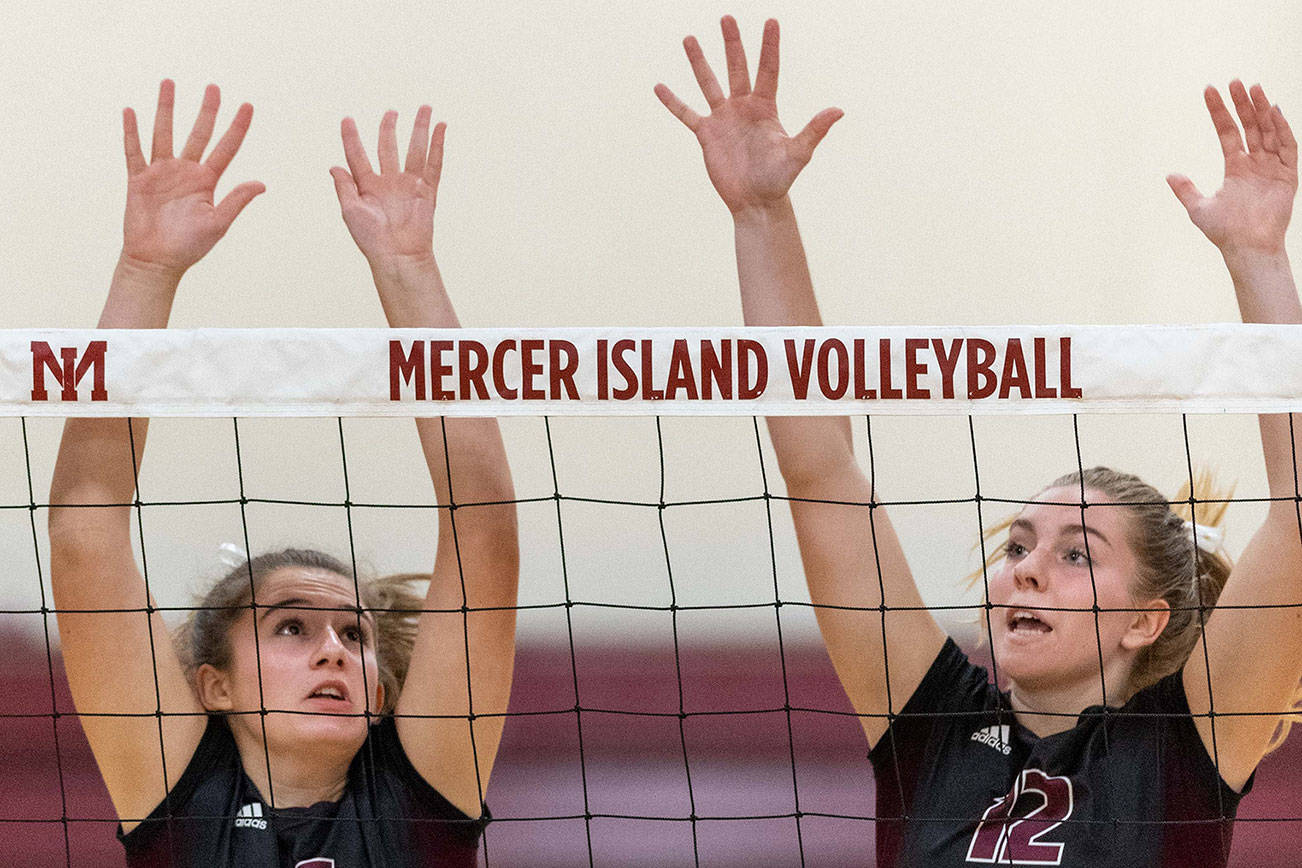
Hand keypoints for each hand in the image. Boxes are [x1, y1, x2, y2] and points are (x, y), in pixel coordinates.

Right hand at [121, 80, 263, 275]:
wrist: (157, 260)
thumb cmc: (189, 246)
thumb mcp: (218, 223)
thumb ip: (236, 201)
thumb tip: (261, 184)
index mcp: (207, 181)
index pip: (226, 148)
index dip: (237, 127)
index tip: (248, 105)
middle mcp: (185, 171)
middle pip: (198, 133)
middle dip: (206, 110)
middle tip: (214, 87)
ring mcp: (161, 173)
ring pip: (164, 133)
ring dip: (166, 109)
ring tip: (169, 83)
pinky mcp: (138, 179)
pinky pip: (134, 151)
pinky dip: (131, 132)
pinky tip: (131, 112)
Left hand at [331, 107, 443, 265]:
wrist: (397, 255)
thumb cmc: (371, 239)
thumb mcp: (350, 211)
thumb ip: (344, 187)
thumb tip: (334, 166)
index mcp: (367, 186)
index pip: (357, 155)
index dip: (351, 138)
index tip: (347, 119)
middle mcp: (389, 182)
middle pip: (388, 147)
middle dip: (389, 128)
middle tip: (391, 112)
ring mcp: (409, 185)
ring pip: (414, 150)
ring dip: (419, 128)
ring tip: (424, 107)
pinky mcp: (427, 191)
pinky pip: (434, 164)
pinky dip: (437, 145)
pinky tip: (441, 127)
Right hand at [655, 16, 841, 214]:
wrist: (756, 202)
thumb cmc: (779, 179)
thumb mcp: (798, 153)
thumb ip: (814, 130)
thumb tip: (839, 110)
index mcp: (765, 108)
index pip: (768, 69)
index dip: (769, 46)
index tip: (771, 21)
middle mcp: (743, 108)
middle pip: (737, 67)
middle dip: (732, 43)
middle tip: (727, 18)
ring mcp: (723, 119)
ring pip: (709, 83)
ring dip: (699, 62)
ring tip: (689, 39)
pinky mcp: (707, 135)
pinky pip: (686, 114)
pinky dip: (673, 102)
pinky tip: (659, 87)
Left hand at [1167, 81, 1296, 256]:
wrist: (1247, 247)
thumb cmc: (1224, 232)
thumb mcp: (1199, 208)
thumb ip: (1187, 190)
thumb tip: (1170, 174)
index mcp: (1236, 168)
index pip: (1228, 132)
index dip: (1220, 112)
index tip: (1210, 91)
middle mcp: (1255, 163)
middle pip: (1250, 126)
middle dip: (1243, 104)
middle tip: (1234, 82)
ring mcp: (1272, 167)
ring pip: (1269, 131)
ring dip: (1261, 110)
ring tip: (1252, 88)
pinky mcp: (1288, 175)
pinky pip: (1287, 147)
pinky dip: (1282, 129)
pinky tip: (1274, 111)